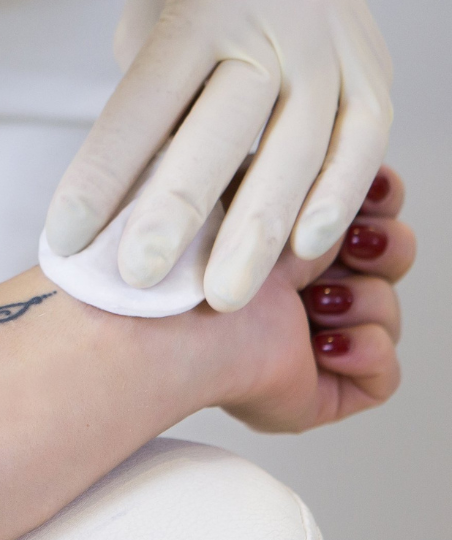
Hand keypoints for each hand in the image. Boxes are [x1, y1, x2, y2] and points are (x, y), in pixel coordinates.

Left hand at [45, 0, 392, 312]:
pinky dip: (336, 197)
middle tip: (143, 277)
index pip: (142, 107)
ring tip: (222, 293)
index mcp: (198, 11)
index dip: (103, 177)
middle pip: (219, 132)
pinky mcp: (369, 66)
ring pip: (296, 149)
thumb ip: (149, 98)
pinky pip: (362, 140)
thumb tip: (127, 188)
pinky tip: (305, 247)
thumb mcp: (151, 20)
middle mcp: (267, 27)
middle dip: (176, 214)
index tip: (70, 235)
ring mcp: (326, 46)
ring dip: (256, 232)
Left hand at [196, 166, 411, 431]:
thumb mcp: (258, 186)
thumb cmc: (198, 252)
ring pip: (387, 313)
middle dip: (384, 246)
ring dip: (364, 301)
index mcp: (275, 236)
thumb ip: (309, 175)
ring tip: (312, 302)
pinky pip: (383, 376)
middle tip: (353, 246)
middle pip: (388, 258)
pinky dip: (364, 352)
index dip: (375, 201)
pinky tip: (320, 344)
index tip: (371, 191)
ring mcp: (306, 340)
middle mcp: (292, 286)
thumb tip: (358, 174)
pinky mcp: (318, 392)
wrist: (180, 321)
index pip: (356, 211)